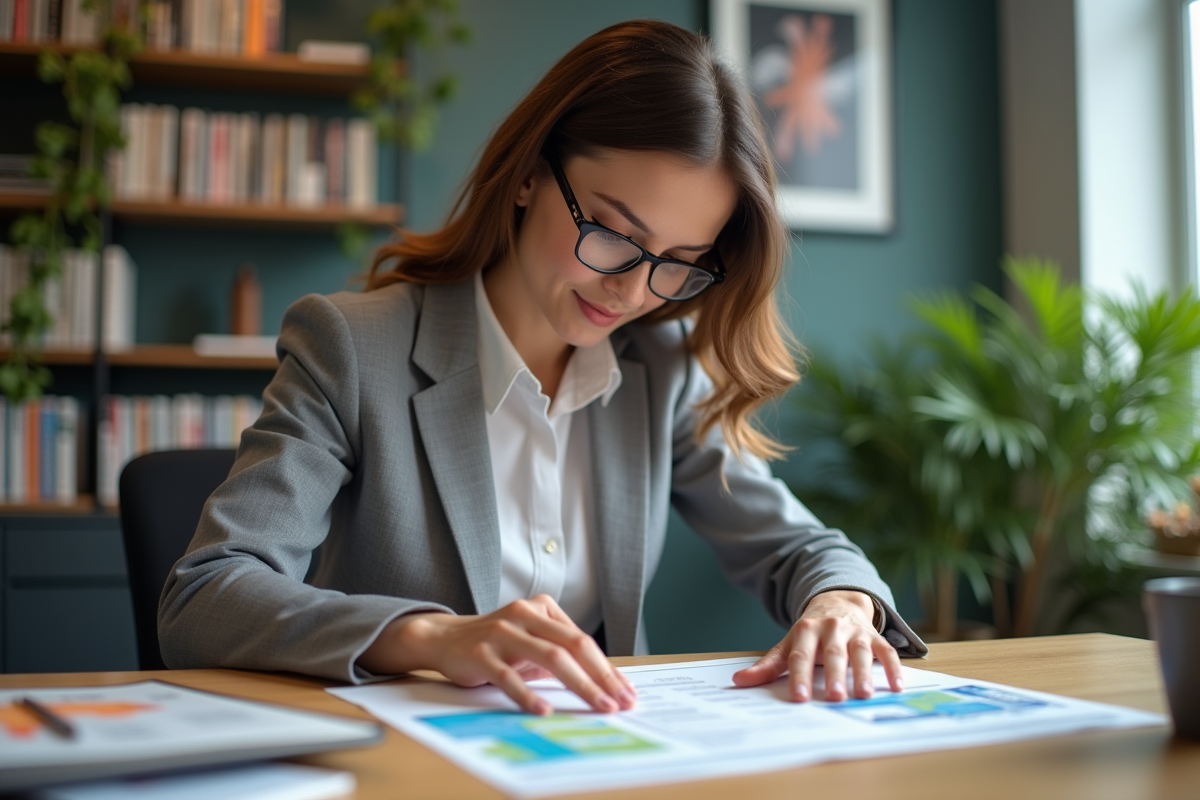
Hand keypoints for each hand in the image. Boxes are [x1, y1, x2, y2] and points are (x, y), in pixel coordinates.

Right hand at [358, 594, 636, 715]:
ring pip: (549, 657)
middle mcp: (524, 613)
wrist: (444, 638)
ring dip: (579, 685)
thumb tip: (602, 684)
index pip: (582, 640)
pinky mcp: (481, 652)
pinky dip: (528, 694)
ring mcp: (502, 631)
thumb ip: (560, 655)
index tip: (626, 692)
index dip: (607, 667)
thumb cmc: (496, 644)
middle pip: (573, 645)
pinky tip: (544, 709)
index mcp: (542, 608)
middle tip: (620, 702)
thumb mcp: (531, 641)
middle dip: (602, 677)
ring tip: (598, 706)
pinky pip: (509, 676)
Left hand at [730, 590, 902, 701]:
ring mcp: (854, 631)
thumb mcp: (787, 644)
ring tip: (864, 694)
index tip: (799, 697)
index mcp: (805, 630)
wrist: (837, 602)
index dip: (799, 676)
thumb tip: (738, 680)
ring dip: (863, 673)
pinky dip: (893, 667)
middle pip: (832, 654)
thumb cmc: (810, 633)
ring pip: (859, 651)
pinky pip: (886, 651)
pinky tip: (897, 686)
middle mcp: (830, 628)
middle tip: (836, 698)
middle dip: (834, 676)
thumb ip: (767, 665)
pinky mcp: (873, 636)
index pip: (801, 656)